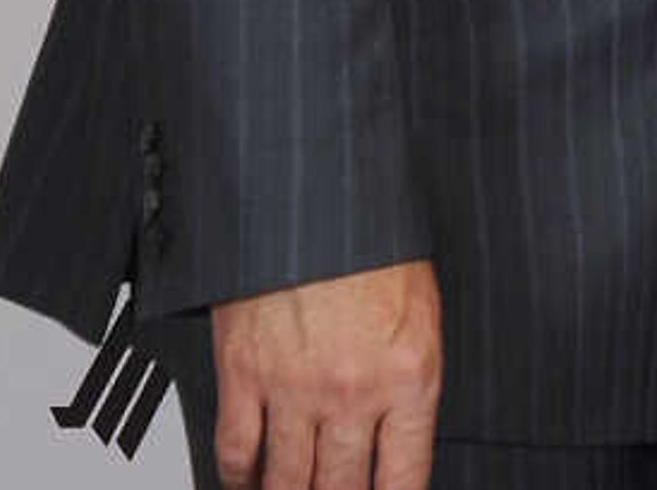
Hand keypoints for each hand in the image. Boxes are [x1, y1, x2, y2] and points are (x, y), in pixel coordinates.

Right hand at [207, 259, 441, 489]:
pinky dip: (238, 477)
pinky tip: (247, 480)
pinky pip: (236, 450)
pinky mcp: (243, 372)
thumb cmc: (375, 243)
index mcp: (408, 377)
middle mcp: (353, 392)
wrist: (319, 194)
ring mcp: (294, 388)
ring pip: (286, 482)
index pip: (403, 479)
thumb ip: (408, 379)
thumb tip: (398, 434)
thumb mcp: (420, 311)